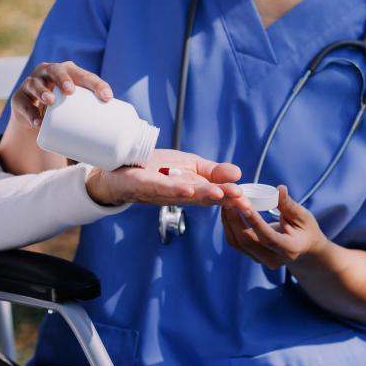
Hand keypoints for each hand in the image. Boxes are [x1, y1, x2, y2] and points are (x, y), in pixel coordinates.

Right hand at [12, 61, 112, 127]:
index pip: (84, 76)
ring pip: (36, 84)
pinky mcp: (19, 99)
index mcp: (68, 72)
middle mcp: (48, 73)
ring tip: (50, 102)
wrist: (32, 115)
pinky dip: (30, 114)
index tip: (107, 97)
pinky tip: (37, 122)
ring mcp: (31, 84)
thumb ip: (92, 119)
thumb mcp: (76, 109)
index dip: (96, 84)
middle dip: (63, 79)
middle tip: (71, 91)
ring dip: (43, 91)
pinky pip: (23, 105)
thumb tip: (120, 149)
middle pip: (57, 71)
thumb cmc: (61, 110)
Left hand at [85, 149, 242, 206]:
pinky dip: (174, 189)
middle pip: (202, 197)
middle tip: (240, 198)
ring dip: (202, 194)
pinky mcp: (143, 185)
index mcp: (191, 189)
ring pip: (184, 194)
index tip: (248, 200)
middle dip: (222, 197)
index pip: (214, 194)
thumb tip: (238, 174)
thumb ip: (212, 171)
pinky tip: (188, 189)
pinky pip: (160, 188)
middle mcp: (177, 194)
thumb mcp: (189, 165)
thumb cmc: (153, 168)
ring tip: (220, 193)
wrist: (117, 170)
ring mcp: (160, 192)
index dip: (231, 198)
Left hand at [220, 184, 327, 268]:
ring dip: (229, 223)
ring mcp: (261, 261)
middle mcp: (273, 259)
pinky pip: (236, 243)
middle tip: (229, 200)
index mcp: (289, 250)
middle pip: (248, 242)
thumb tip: (279, 188)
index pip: (268, 238)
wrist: (304, 248)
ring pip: (238, 243)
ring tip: (226, 203)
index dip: (255, 223)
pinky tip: (228, 212)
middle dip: (236, 220)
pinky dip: (229, 227)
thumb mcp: (303, 216)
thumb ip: (289, 205)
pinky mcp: (252, 257)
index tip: (245, 206)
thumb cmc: (305, 229)